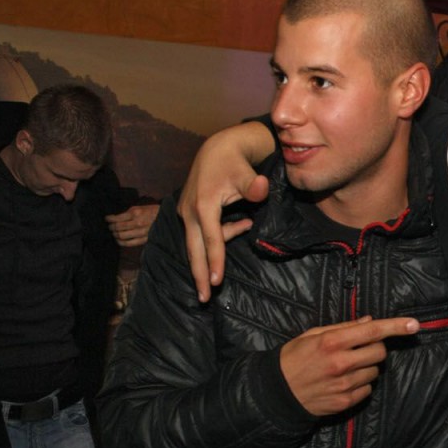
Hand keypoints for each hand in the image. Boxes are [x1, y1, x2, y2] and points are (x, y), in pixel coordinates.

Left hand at [106, 203, 159, 246]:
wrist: (168, 218)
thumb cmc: (153, 211)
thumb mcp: (140, 207)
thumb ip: (129, 212)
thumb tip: (117, 217)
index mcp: (135, 213)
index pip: (117, 218)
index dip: (109, 219)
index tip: (106, 219)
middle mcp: (137, 223)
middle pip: (118, 228)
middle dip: (111, 227)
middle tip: (110, 226)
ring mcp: (140, 232)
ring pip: (121, 236)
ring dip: (115, 234)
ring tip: (114, 233)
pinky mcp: (144, 240)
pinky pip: (128, 243)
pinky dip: (121, 242)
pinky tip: (119, 240)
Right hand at [177, 121, 275, 301]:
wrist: (218, 149)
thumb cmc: (234, 162)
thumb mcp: (247, 173)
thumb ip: (254, 186)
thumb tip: (261, 189)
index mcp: (203, 205)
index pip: (212, 239)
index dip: (215, 261)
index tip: (216, 283)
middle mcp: (189, 211)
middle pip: (194, 250)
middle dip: (199, 275)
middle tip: (203, 299)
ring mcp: (186, 212)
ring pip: (196, 244)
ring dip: (212, 257)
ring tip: (237, 243)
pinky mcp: (188, 212)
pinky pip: (201, 233)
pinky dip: (218, 236)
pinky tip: (242, 223)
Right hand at [280, 316, 419, 415]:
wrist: (276, 393)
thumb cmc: (293, 358)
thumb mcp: (312, 335)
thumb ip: (343, 328)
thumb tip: (370, 322)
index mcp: (332, 342)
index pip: (373, 331)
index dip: (396, 326)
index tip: (414, 325)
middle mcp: (340, 363)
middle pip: (379, 353)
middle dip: (375, 348)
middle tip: (360, 349)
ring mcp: (344, 385)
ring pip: (374, 372)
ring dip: (367, 367)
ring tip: (346, 367)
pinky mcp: (345, 402)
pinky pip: (367, 390)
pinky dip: (361, 384)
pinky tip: (344, 382)